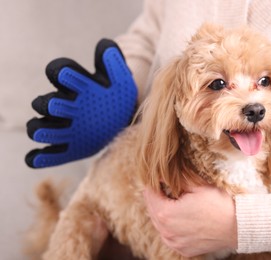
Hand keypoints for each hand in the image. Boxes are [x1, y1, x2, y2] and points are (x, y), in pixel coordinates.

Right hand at [25, 39, 137, 167]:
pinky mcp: (69, 148)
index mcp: (77, 85)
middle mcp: (65, 106)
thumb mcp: (120, 77)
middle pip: (45, 103)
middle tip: (59, 106)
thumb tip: (105, 45)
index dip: (60, 73)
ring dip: (40, 129)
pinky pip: (50, 154)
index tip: (66, 75)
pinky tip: (35, 157)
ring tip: (45, 132)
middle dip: (48, 105)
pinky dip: (39, 157)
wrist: (125, 117)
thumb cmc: (119, 94)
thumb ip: (113, 61)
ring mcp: (65, 128)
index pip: (60, 72)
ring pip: (40, 128)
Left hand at [143, 185, 236, 256]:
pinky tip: (178, 218)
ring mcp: (175, 243)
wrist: (237, 226)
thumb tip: (164, 173)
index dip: (152, 184)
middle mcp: (166, 231)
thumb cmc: (218, 204)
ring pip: (160, 225)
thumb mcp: (196, 185)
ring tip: (170, 201)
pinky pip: (170, 237)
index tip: (156, 178)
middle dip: (156, 198)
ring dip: (162, 213)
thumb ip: (177, 179)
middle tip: (162, 187)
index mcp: (165, 213)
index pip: (150, 195)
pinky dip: (170, 227)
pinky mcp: (184, 250)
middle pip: (152, 210)